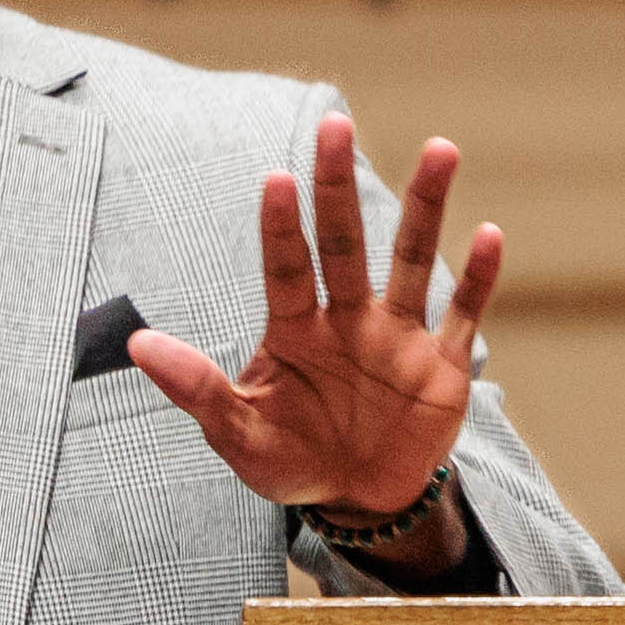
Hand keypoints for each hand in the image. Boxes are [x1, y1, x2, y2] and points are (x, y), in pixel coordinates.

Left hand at [127, 114, 497, 528]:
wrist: (358, 500)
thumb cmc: (291, 460)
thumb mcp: (237, 434)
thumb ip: (195, 389)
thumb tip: (137, 345)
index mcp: (295, 331)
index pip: (286, 269)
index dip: (280, 228)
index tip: (275, 180)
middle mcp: (349, 319)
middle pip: (344, 242)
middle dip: (338, 186)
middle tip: (333, 124)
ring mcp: (399, 337)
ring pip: (412, 259)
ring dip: (425, 207)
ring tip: (439, 150)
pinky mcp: (445, 365)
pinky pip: (463, 313)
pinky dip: (477, 277)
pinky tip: (487, 235)